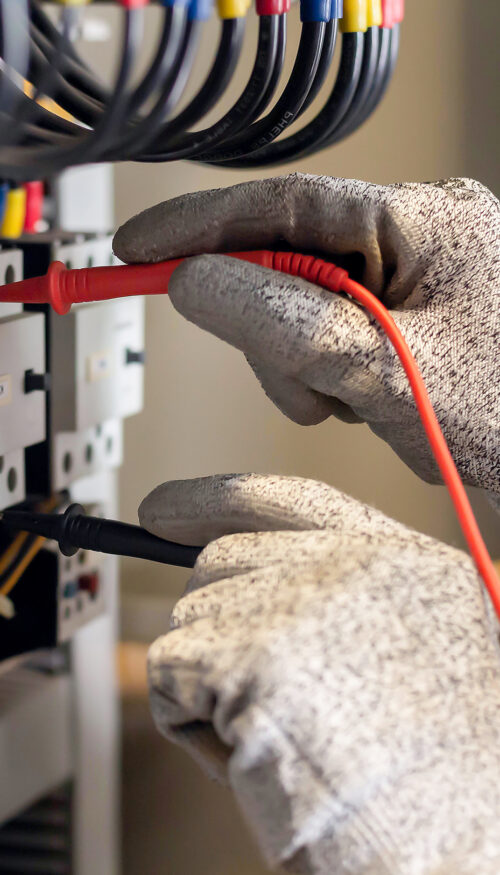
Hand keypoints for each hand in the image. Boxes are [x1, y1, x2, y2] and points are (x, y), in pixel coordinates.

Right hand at [114, 174, 499, 504]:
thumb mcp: (390, 375)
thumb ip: (288, 325)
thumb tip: (197, 282)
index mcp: (425, 222)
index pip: (288, 205)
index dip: (201, 226)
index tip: (138, 251)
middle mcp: (418, 236)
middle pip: (289, 261)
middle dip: (274, 334)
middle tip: (305, 389)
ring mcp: (413, 277)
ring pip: (302, 306)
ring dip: (303, 366)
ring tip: (352, 406)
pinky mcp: (405, 315)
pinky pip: (330, 332)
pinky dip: (326, 375)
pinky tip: (363, 402)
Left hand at [143, 473, 499, 874]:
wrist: (462, 842)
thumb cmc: (434, 774)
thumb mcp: (410, 653)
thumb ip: (333, 601)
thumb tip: (233, 583)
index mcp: (403, 563)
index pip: (289, 501)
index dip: (214, 500)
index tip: (161, 509)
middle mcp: (355, 566)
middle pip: (221, 561)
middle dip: (217, 627)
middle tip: (256, 693)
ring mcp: (305, 605)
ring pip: (191, 618)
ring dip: (211, 684)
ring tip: (280, 735)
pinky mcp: (256, 658)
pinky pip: (172, 673)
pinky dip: (192, 725)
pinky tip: (254, 757)